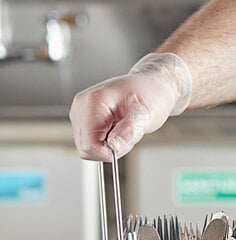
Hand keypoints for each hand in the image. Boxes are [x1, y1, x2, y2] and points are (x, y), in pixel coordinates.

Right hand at [69, 53, 191, 160]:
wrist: (150, 87)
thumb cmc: (149, 96)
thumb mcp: (145, 115)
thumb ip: (128, 132)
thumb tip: (113, 147)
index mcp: (92, 103)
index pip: (89, 145)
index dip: (108, 151)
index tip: (125, 142)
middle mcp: (81, 107)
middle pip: (86, 148)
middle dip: (109, 149)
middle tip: (127, 134)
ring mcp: (80, 114)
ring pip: (88, 148)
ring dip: (109, 146)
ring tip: (123, 129)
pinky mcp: (84, 120)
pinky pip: (91, 143)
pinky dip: (106, 142)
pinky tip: (117, 130)